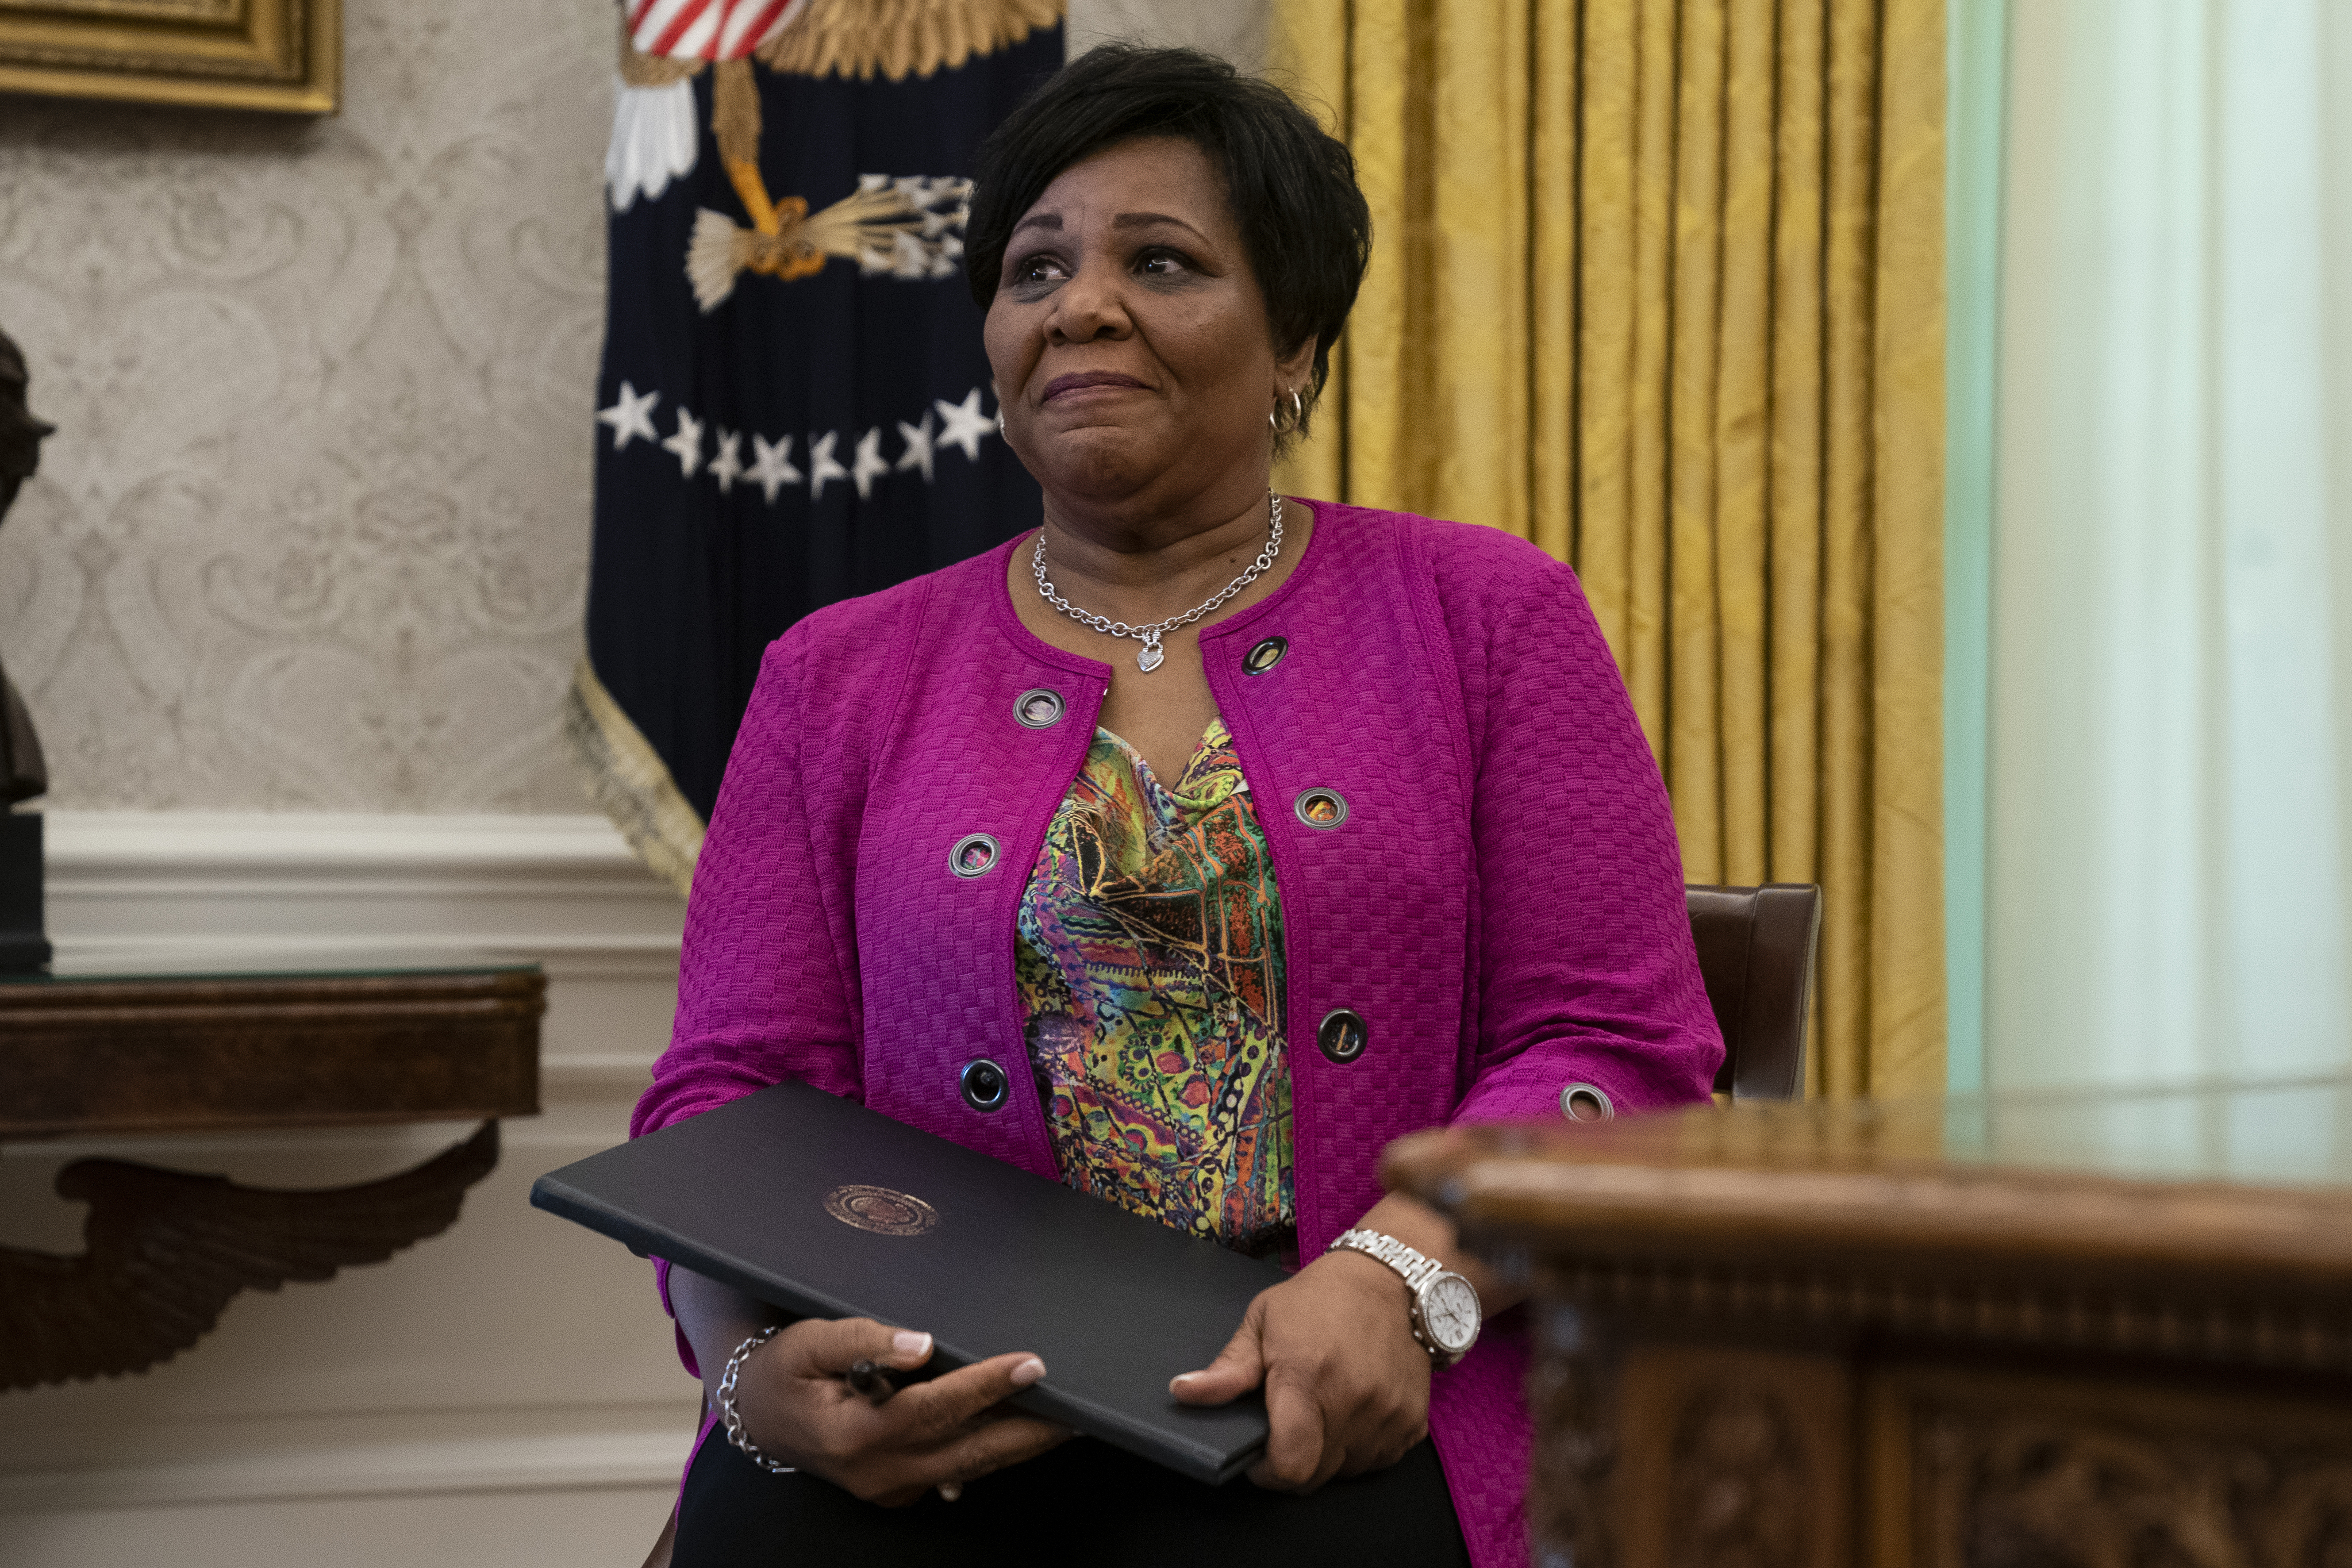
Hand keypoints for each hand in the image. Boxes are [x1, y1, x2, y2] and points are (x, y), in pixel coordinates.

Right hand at [726, 1317, 1069, 1505]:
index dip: (988, 1384)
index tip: (1033, 1363)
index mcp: (857, 1432)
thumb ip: (865, 1340)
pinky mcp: (899, 1490)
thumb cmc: (786, 1370)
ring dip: (1020, 1444)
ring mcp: (891, 1487)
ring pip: (970, 1466)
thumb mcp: (811, 1341)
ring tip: (1070, 1421)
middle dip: (1029, 1430)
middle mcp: (880, 1470)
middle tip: (1083, 1409)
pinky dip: (992, 1452)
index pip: (938, 1407)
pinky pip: (956, 1471)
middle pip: (970, 1451)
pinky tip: (1025, 1432)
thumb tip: (922, 1343)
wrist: (757, 1414)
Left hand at [1167, 1250, 1429, 1491]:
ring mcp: (1387, 1415)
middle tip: (1287, 1423)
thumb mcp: (1263, 1321)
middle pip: (1314, 1475)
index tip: (1257, 1457)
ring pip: (1345, 1471)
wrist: (1391, 1280)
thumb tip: (1182, 1392)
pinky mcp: (1412, 1423)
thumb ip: (1227, 1369)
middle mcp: (1352, 1401)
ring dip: (1327, 1454)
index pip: (1289, 1464)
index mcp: (1307, 1376)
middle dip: (1292, 1461)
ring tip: (1322, 1409)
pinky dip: (1360, 1447)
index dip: (1266, 1473)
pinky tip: (1352, 1410)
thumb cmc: (1320, 1298)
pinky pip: (1377, 1460)